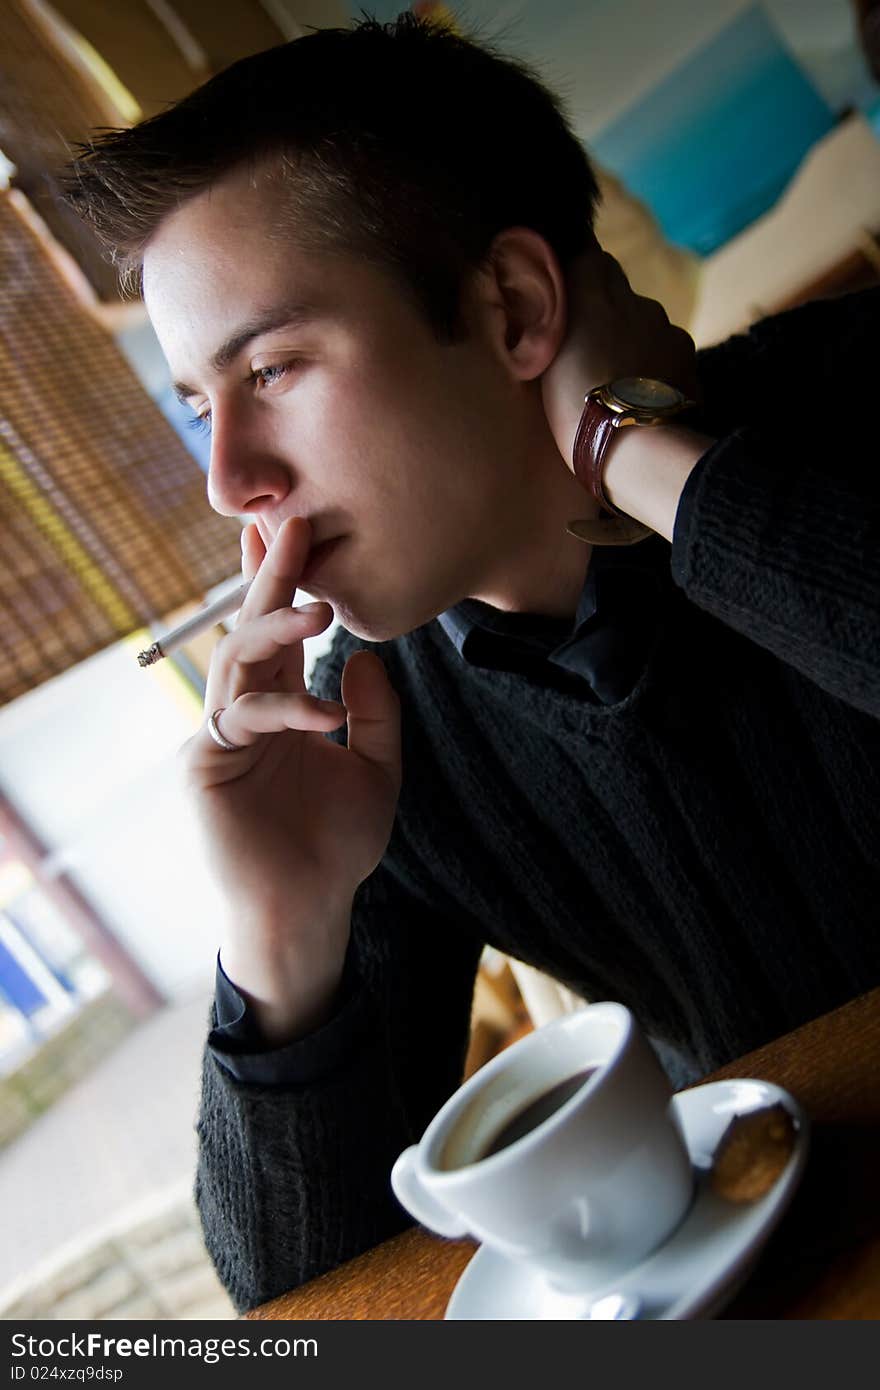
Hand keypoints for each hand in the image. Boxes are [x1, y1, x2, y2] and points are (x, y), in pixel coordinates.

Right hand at [183, 516, 400, 1038]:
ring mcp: (223, 735)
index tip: (293, 529)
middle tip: (291, 526)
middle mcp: (246, 710)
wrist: (309, 909)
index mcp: (280, 704)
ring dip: (275, 627)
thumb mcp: (376, 769)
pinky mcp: (209, 765)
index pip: (279, 631)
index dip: (284, 581)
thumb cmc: (336, 845)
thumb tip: (365, 656)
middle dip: (272, 577)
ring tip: (318, 606)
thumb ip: (375, 713)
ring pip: (237, 660)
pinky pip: (243, 719)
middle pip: (253, 627)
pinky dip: (283, 709)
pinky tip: (323, 713)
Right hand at [541, 248, 698, 471]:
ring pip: (647, 323)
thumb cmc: (575, 402)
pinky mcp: (689, 357)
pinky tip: (645, 394)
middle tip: (592, 346)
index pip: (589, 258)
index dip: (581, 275)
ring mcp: (668, 328)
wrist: (632, 443)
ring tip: (621, 380)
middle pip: (620, 289)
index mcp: (594, 296)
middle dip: (608, 307)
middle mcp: (635, 300)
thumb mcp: (545, 357)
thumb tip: (554, 293)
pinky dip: (658, 365)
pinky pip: (669, 352)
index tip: (571, 297)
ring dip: (635, 340)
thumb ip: (554, 320)